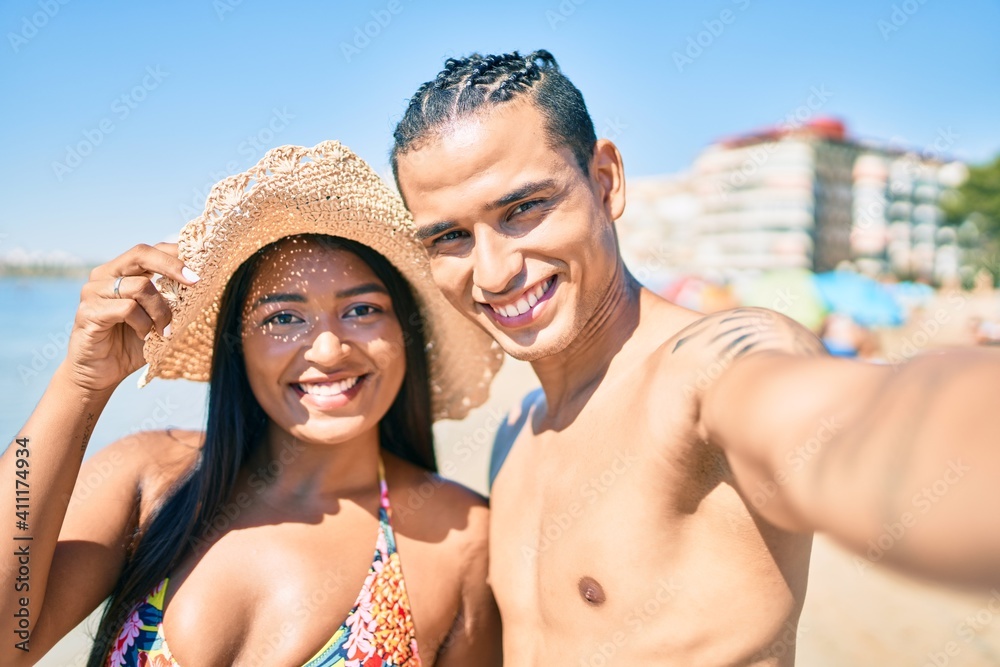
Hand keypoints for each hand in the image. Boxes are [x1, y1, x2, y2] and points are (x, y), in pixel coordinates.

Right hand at [63, 243, 198, 392]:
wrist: (99, 374)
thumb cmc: (131, 343)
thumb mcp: (157, 317)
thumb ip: (170, 299)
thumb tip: (199, 283)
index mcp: (122, 271)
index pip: (151, 250)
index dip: (177, 254)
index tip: (200, 270)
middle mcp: (104, 275)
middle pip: (141, 253)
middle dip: (173, 266)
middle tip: (195, 282)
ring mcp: (93, 291)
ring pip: (140, 286)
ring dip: (160, 311)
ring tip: (163, 330)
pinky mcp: (88, 311)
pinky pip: (127, 309)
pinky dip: (144, 324)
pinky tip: (145, 336)